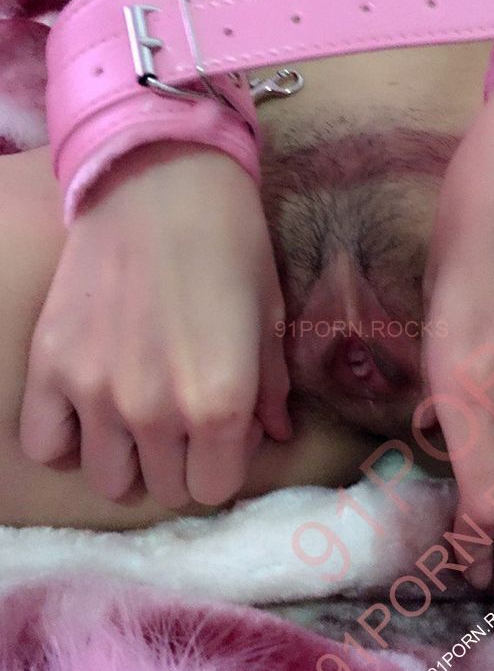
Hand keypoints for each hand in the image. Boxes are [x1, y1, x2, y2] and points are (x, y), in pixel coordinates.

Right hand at [20, 142, 290, 507]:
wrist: (161, 182)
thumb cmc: (231, 245)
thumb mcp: (268, 318)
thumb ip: (271, 390)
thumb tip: (273, 436)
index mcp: (220, 405)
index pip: (215, 488)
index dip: (224, 461)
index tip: (225, 430)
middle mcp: (154, 413)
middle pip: (166, 486)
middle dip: (182, 459)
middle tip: (185, 416)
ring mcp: (94, 393)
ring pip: (108, 477)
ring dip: (129, 455)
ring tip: (138, 414)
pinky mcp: (50, 366)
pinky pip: (44, 443)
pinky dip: (67, 436)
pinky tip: (88, 408)